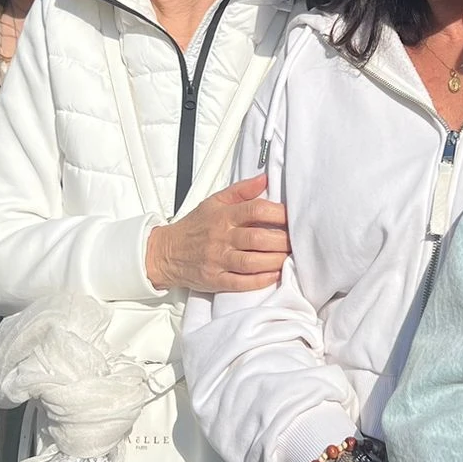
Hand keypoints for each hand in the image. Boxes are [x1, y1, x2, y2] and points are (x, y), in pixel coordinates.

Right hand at [143, 174, 288, 292]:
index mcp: (223, 216)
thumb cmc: (194, 226)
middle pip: (258, 238)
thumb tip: (264, 179)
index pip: (255, 210)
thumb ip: (241, 191)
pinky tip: (273, 275)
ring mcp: (218, 260)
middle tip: (297, 241)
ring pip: (252, 261)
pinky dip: (260, 280)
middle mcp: (222, 237)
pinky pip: (241, 282)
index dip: (278, 213)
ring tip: (289, 258)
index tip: (292, 217)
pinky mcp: (215, 279)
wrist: (166, 252)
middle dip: (282, 240)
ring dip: (275, 261)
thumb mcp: (214, 202)